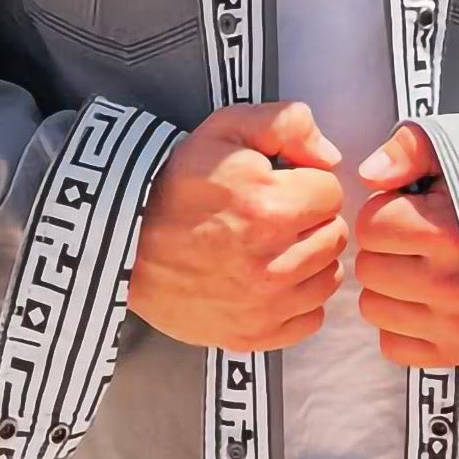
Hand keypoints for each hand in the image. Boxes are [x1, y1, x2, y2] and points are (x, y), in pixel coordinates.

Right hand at [128, 100, 346, 354]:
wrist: (123, 239)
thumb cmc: (177, 182)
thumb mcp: (225, 128)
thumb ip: (288, 123)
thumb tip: (331, 157)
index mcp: (271, 208)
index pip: (332, 193)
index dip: (307, 184)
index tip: (281, 187)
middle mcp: (272, 263)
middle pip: (334, 237)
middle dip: (312, 221)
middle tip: (276, 218)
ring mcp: (262, 306)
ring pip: (328, 279)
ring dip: (309, 261)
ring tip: (273, 248)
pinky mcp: (252, 335)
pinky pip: (310, 319)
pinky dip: (298, 301)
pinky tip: (271, 281)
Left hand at [354, 122, 458, 370]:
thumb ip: (412, 148)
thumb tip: (369, 175)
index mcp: (450, 233)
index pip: (371, 227)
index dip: (385, 211)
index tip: (413, 209)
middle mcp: (454, 286)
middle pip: (369, 269)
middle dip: (387, 250)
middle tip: (421, 241)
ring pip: (375, 309)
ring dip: (392, 288)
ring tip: (426, 269)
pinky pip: (393, 345)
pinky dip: (404, 324)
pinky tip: (432, 302)